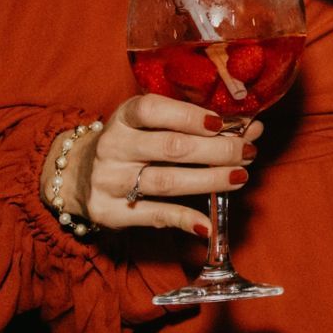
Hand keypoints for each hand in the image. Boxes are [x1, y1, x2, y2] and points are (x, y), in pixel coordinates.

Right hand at [48, 95, 262, 237]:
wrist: (79, 174)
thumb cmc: (133, 142)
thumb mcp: (153, 124)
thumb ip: (198, 124)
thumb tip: (253, 128)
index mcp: (124, 117)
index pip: (154, 110)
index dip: (190, 116)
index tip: (222, 123)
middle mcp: (113, 147)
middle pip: (171, 148)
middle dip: (216, 150)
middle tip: (247, 151)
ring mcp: (109, 180)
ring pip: (167, 181)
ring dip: (209, 180)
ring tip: (240, 177)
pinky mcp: (109, 212)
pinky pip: (154, 215)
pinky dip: (185, 219)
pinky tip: (208, 223)